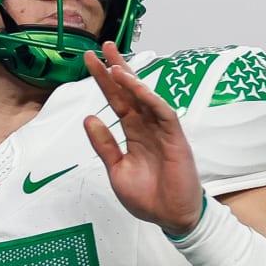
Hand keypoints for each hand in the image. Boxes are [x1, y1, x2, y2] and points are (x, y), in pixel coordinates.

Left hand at [81, 42, 204, 233]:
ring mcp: (162, 131)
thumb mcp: (117, 170)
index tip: (90, 61)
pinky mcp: (176, 139)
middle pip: (130, 92)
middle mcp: (147, 127)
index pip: (117, 100)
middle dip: (117, 68)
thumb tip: (90, 118)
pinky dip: (150, 98)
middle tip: (103, 47)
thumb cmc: (148, 197)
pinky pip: (163, 113)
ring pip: (146, 98)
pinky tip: (137, 86)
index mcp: (133, 133)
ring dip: (131, 81)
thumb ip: (104, 145)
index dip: (104, 81)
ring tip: (114, 66)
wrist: (171, 218)